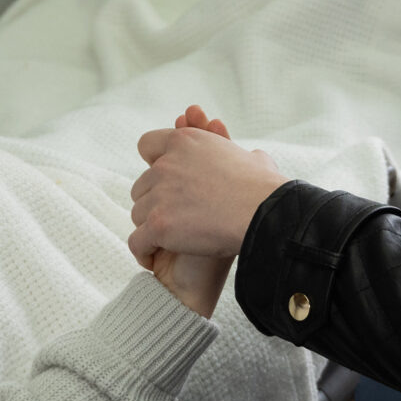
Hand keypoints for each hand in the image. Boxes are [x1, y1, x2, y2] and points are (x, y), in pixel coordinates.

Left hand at [128, 104, 285, 267]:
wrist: (264, 214)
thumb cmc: (264, 190)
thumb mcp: (253, 160)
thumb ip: (244, 157)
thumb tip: (254, 157)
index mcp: (185, 142)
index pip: (148, 145)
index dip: (156, 164)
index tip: (168, 181)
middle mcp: (166, 164)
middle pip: (141, 186)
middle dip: (155, 202)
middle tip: (177, 218)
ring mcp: (160, 194)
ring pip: (138, 214)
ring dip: (151, 227)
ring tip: (173, 240)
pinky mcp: (159, 224)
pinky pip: (137, 241)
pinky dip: (144, 252)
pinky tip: (157, 258)